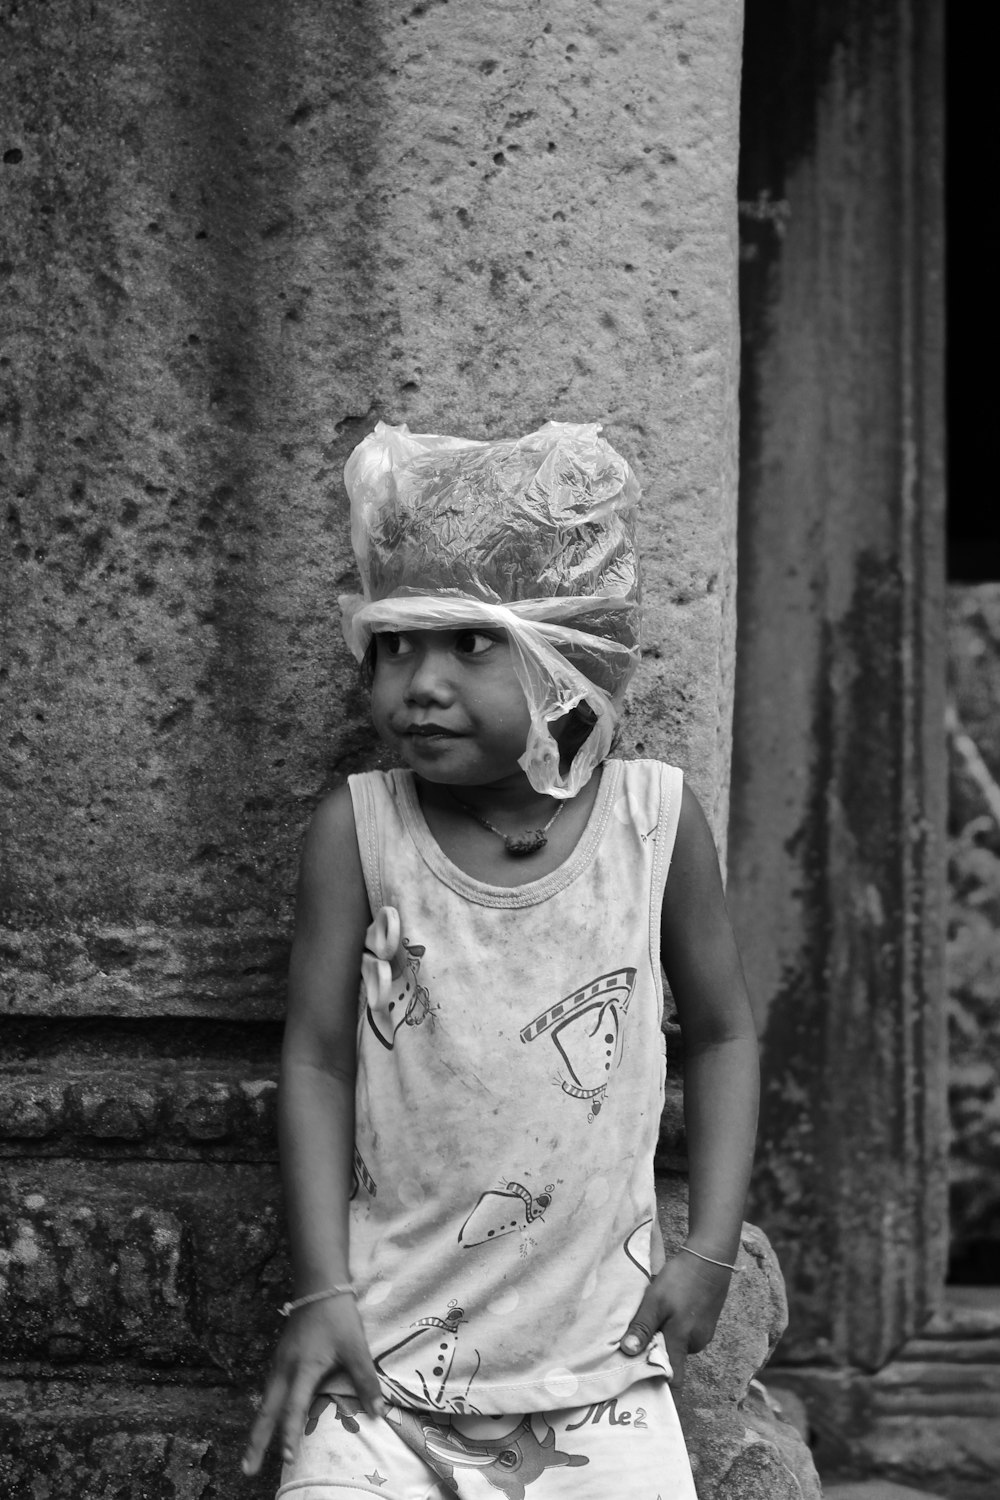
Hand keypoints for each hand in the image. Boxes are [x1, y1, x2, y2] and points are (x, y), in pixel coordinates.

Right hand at [242, 1294, 384, 1476]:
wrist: (319, 1285)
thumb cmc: (339, 1316)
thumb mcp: (356, 1347)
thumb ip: (366, 1381)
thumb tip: (379, 1413)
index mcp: (303, 1368)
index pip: (293, 1408)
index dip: (289, 1434)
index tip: (287, 1458)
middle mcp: (285, 1369)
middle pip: (267, 1411)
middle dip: (256, 1441)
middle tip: (246, 1469)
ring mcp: (279, 1363)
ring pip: (265, 1401)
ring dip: (258, 1427)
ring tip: (252, 1452)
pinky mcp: (280, 1357)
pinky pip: (268, 1390)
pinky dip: (265, 1410)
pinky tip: (267, 1418)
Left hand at [619, 1251, 732, 1390]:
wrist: (711, 1257)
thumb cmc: (682, 1279)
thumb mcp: (656, 1300)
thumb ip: (642, 1326)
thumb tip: (628, 1352)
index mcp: (682, 1343)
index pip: (673, 1380)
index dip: (661, 1392)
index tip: (645, 1398)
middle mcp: (695, 1344)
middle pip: (670, 1360)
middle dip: (653, 1356)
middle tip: (631, 1348)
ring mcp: (702, 1333)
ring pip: (676, 1343)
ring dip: (661, 1337)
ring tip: (646, 1322)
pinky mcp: (704, 1322)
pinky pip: (683, 1332)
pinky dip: (671, 1327)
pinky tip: (663, 1311)